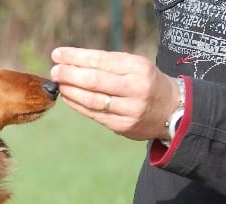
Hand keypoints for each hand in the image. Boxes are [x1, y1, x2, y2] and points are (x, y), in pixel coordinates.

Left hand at [50, 47, 180, 140]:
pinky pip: (94, 114)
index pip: (101, 60)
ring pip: (92, 100)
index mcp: (139, 68)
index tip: (58, 55)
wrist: (171, 109)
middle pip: (94, 80)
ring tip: (59, 84)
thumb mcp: (135, 66)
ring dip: (70, 91)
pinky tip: (68, 97)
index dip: (76, 57)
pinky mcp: (123, 126)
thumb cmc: (145, 82)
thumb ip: (108, 64)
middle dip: (70, 74)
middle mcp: (136, 88)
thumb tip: (71, 61)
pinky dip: (77, 105)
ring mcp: (130, 109)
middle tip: (55, 70)